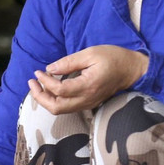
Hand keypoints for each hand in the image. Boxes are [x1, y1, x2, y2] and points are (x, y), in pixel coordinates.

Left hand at [27, 45, 148, 114]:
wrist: (132, 70)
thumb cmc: (113, 58)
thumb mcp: (90, 53)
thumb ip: (69, 62)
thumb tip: (49, 69)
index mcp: (88, 85)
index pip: (59, 90)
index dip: (45, 82)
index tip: (38, 71)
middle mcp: (87, 99)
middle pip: (56, 107)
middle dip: (39, 96)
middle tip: (31, 82)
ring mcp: (88, 104)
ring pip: (60, 110)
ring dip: (45, 100)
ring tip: (37, 85)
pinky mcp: (88, 104)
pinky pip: (67, 107)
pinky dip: (54, 100)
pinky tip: (49, 88)